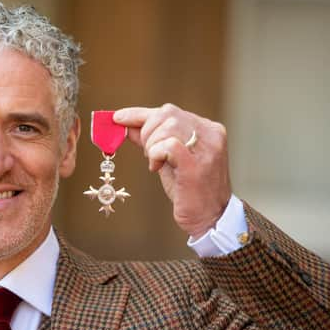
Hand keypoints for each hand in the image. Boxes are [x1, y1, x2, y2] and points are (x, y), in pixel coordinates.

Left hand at [113, 103, 231, 238]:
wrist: (210, 218)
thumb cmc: (189, 190)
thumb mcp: (169, 159)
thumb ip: (152, 140)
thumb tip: (126, 125)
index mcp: (207, 129)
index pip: (169, 111)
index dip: (140, 113)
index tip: (118, 118)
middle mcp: (211, 134)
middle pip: (167, 114)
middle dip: (147, 133)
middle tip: (149, 155)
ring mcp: (206, 148)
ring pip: (167, 126)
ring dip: (152, 145)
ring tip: (156, 163)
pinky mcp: (196, 164)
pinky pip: (168, 145)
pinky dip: (156, 154)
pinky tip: (157, 168)